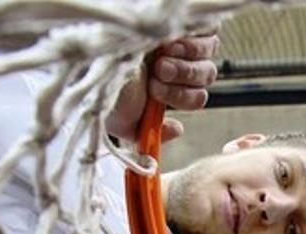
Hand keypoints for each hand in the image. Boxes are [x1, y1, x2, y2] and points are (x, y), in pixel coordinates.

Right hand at [105, 32, 220, 143]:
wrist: (96, 57)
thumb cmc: (106, 86)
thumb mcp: (122, 123)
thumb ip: (146, 136)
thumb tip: (177, 129)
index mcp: (169, 88)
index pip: (197, 97)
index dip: (184, 98)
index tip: (156, 94)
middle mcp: (178, 65)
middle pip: (207, 74)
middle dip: (183, 76)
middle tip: (160, 71)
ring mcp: (183, 42)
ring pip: (208, 54)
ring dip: (185, 58)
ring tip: (161, 55)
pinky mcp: (186, 24)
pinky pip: (209, 31)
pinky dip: (193, 38)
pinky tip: (170, 41)